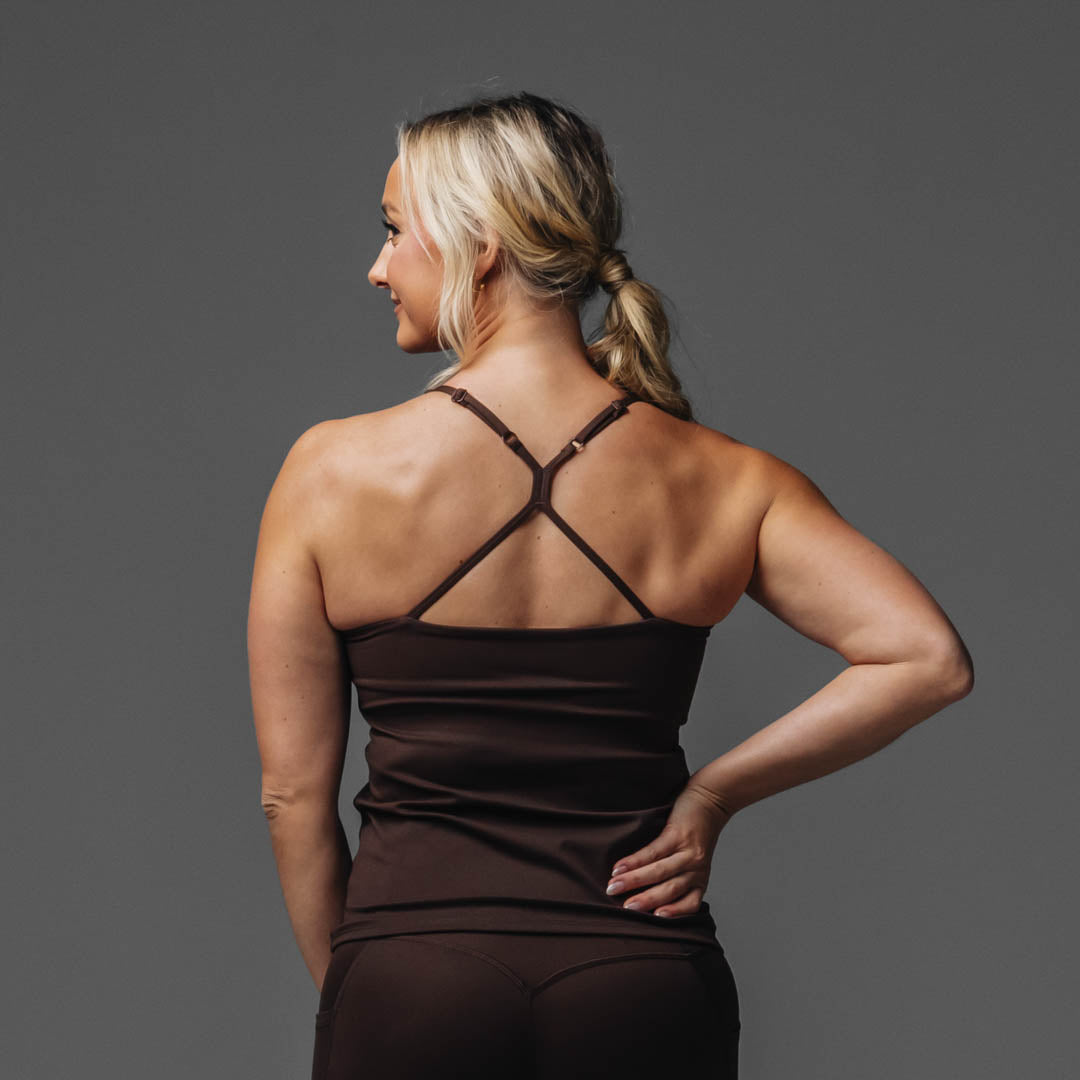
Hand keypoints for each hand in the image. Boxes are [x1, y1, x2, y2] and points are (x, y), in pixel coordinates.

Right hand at [605, 783, 732, 917]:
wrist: (710, 800)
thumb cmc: (696, 834)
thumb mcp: (694, 861)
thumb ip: (678, 877)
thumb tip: (643, 894)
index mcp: (700, 880)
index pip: (690, 904)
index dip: (673, 913)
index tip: (653, 920)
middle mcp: (697, 869)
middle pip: (670, 890)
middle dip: (646, 900)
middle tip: (625, 909)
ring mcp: (688, 851)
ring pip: (659, 871)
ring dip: (634, 880)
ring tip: (613, 887)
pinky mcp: (677, 834)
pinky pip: (653, 851)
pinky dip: (634, 860)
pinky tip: (619, 866)